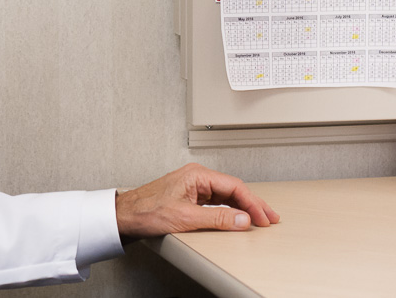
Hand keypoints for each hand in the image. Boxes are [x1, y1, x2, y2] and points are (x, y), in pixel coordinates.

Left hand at [115, 163, 279, 238]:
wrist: (125, 216)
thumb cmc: (147, 211)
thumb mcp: (186, 218)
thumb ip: (217, 219)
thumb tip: (242, 220)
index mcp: (197, 175)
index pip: (233, 186)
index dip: (252, 203)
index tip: (263, 217)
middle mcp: (197, 177)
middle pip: (233, 189)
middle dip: (253, 203)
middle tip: (270, 217)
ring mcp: (194, 186)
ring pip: (226, 195)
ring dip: (243, 207)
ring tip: (260, 218)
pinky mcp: (190, 197)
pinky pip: (217, 202)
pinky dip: (230, 210)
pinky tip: (238, 217)